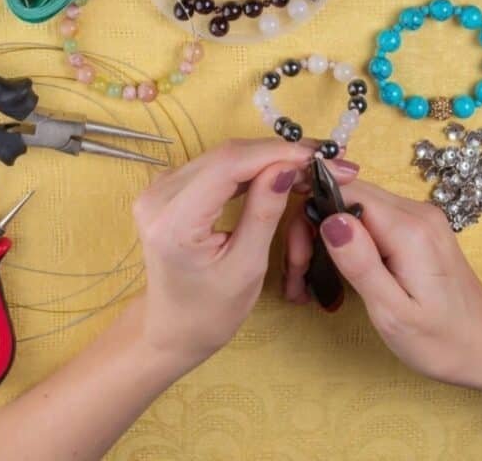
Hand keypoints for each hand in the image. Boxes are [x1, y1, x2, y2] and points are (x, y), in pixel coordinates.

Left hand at [133, 139, 358, 371]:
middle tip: (323, 160)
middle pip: (226, 155)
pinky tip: (278, 169)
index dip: (275, 153)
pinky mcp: (168, 189)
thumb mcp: (247, 267)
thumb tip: (288, 166)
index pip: (228, 165)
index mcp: (174, 221)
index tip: (317, 156)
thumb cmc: (211, 311)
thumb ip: (264, 212)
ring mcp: (159, 189)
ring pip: (223, 156)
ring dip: (267, 156)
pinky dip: (250, 165)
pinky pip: (215, 166)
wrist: (173, 329)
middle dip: (278, 153)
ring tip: (308, 165)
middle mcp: (158, 196)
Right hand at [283, 180, 481, 392]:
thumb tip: (330, 219)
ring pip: (356, 205)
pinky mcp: (419, 228)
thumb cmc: (441, 341)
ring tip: (314, 279)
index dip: (312, 217)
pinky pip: (373, 219)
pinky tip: (340, 271)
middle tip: (300, 276)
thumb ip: (360, 263)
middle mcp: (417, 212)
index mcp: (410, 229)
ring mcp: (421, 217)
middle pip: (347, 194)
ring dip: (329, 234)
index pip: (342, 192)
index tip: (299, 257)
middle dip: (315, 227)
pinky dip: (350, 239)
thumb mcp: (392, 312)